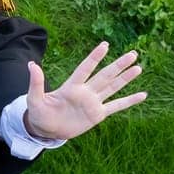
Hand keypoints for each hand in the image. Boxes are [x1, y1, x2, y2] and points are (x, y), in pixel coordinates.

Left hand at [23, 43, 145, 142]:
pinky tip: (142, 95)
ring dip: (125, 78)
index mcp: (71, 86)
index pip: (85, 68)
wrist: (46, 129)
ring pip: (113, 87)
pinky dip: (129, 101)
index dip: (95, 57)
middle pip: (105, 75)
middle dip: (118, 65)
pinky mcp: (98, 114)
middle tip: (133, 53)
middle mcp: (85, 91)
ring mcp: (93, 102)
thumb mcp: (35, 98)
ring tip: (138, 68)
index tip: (105, 45)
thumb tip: (31, 64)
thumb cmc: (39, 113)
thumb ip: (36, 83)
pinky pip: (116, 106)